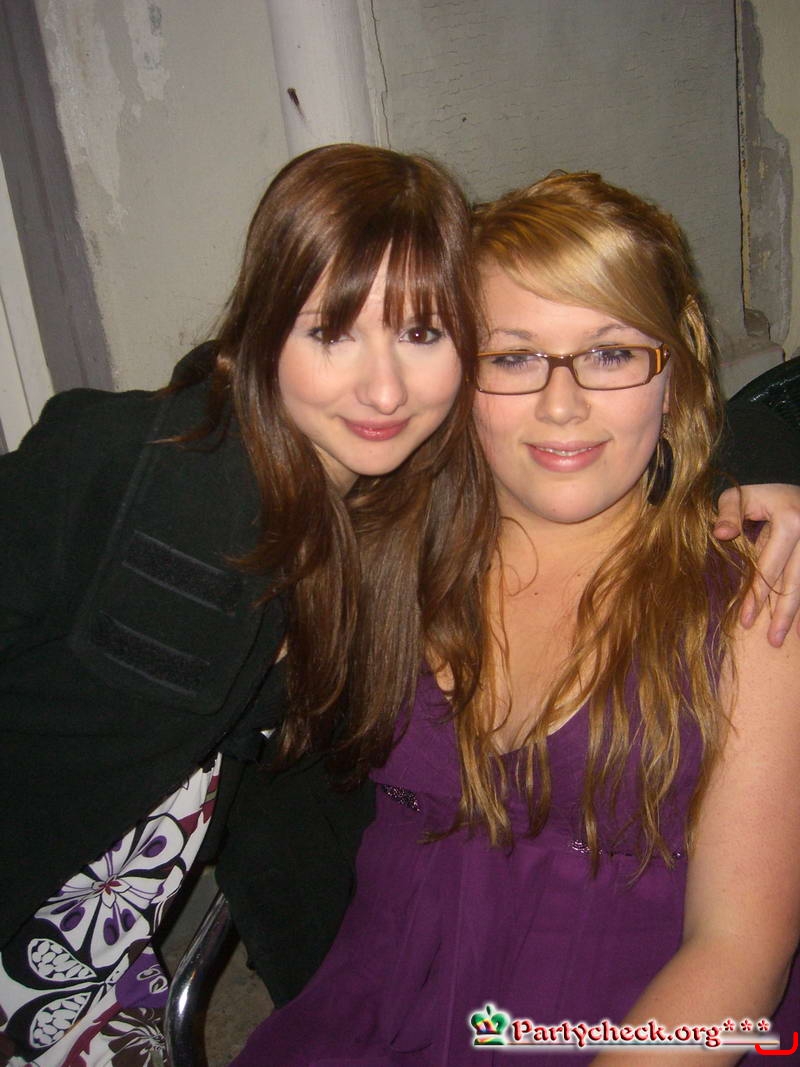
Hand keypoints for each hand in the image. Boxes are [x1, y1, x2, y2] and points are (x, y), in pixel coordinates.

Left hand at [714, 484, 799, 645]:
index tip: (744, 621)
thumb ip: (728, 511)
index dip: (756, 595)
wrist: (798, 497)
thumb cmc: (764, 498)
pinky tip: (797, 625)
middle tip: (772, 642)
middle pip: (795, 582)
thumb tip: (721, 535)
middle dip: (783, 615)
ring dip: (795, 614)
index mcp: (790, 522)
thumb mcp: (742, 495)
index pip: (769, 566)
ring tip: (783, 639)